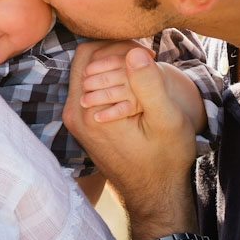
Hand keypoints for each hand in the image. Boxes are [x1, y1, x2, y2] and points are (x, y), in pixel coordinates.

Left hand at [63, 42, 198, 239]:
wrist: (155, 194)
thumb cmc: (165, 159)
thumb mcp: (165, 120)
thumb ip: (148, 84)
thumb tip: (135, 52)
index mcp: (86, 109)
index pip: (91, 52)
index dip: (121, 45)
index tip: (150, 55)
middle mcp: (73, 112)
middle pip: (85, 60)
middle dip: (116, 52)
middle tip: (148, 59)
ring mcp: (75, 118)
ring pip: (86, 72)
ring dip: (113, 66)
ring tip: (144, 72)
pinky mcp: (82, 123)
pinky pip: (90, 87)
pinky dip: (110, 80)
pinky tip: (136, 87)